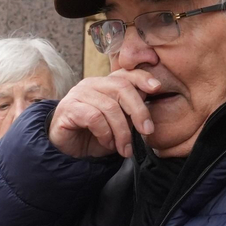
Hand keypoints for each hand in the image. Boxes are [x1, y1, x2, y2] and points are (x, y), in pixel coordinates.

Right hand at [46, 71, 163, 158]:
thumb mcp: (119, 125)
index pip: (126, 74)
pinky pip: (94, 117)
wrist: (68, 151)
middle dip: (139, 111)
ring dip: (121, 132)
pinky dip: (105, 133)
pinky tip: (107, 143)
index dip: (143, 78)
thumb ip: (131, 114)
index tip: (157, 88)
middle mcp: (92, 84)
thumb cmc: (94, 136)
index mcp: (106, 84)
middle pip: (122, 88)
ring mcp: (79, 94)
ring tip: (124, 148)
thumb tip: (149, 107)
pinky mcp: (68, 108)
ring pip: (110, 107)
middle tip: (147, 132)